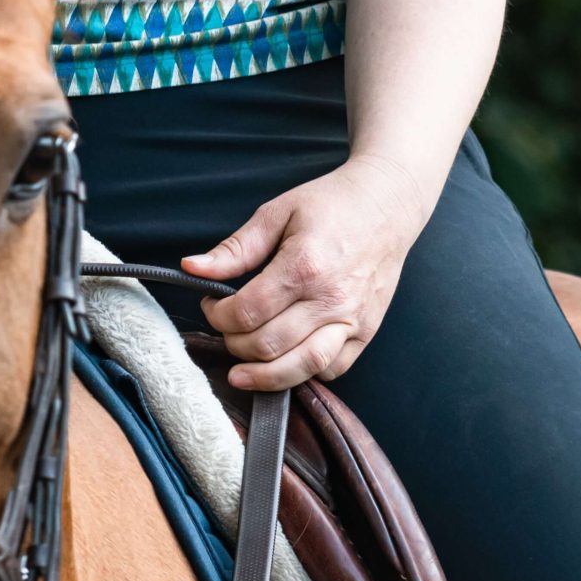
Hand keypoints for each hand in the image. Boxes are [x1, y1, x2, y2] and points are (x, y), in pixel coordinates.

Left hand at [180, 156, 430, 391]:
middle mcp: (331, 298)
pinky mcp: (367, 331)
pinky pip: (332, 368)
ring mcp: (353, 319)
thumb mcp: (277, 212)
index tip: (212, 305)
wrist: (388, 203)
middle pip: (268, 345)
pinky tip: (285, 363)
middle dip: (234, 344)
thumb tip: (192, 268)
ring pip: (301, 367)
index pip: (246, 312)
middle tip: (226, 331)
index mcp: (304, 266)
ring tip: (242, 374)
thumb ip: (235, 248)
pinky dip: (304, 373)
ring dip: (264, 376)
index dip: (217, 316)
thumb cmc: (332, 204)